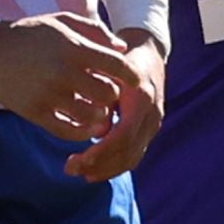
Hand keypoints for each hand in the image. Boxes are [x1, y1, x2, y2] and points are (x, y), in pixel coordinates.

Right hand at [0, 11, 136, 141]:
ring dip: (99, 117)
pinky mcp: (34, 112)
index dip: (130, 75)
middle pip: (106, 93)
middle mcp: (64, 72)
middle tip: (111, 98)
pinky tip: (83, 126)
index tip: (134, 82)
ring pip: (89, 116)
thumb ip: (96, 32)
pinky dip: (80, 132)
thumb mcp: (64, 22)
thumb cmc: (32, 32)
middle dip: (113, 97)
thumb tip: (122, 47)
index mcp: (74, 47)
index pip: (115, 65)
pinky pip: (65, 130)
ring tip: (98, 113)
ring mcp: (49, 94)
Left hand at [64, 37, 165, 181]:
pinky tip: (95, 169)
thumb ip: (100, 91)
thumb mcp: (109, 67)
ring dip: (106, 170)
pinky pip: (135, 154)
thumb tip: (93, 125)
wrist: (149, 50)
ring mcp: (153, 123)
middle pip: (128, 152)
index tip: (77, 160)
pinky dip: (115, 165)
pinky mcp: (150, 129)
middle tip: (70, 169)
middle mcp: (152, 114)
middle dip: (99, 166)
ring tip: (80, 172)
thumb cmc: (121, 56)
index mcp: (141, 98)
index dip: (101, 152)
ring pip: (133, 158)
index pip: (123, 136)